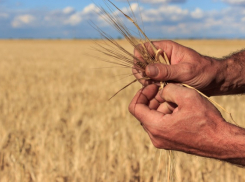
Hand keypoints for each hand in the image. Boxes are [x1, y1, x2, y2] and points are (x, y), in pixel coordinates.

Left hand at [128, 84, 244, 164]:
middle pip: (144, 112)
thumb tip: (161, 91)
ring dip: (161, 105)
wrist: (220, 141)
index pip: (135, 107)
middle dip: (153, 98)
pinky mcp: (169, 141)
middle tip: (166, 89)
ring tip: (177, 99)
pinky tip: (180, 108)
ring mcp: (162, 141)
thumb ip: (168, 89)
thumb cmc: (206, 120)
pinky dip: (166, 113)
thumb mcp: (187, 96)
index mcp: (156, 127)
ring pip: (153, 117)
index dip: (141, 93)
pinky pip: (161, 124)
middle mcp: (155, 137)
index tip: (153, 86)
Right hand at [133, 40, 225, 95]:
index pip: (142, 49)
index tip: (144, 73)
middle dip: (142, 74)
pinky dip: (153, 87)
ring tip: (159, 88)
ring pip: (144, 74)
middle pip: (140, 63)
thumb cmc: (203, 71)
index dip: (139, 60)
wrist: (214, 81)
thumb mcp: (186, 71)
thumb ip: (166, 70)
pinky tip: (161, 91)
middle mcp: (160, 57)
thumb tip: (147, 69)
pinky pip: (151, 82)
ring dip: (148, 82)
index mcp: (165, 48)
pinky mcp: (163, 78)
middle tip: (151, 84)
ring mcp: (161, 69)